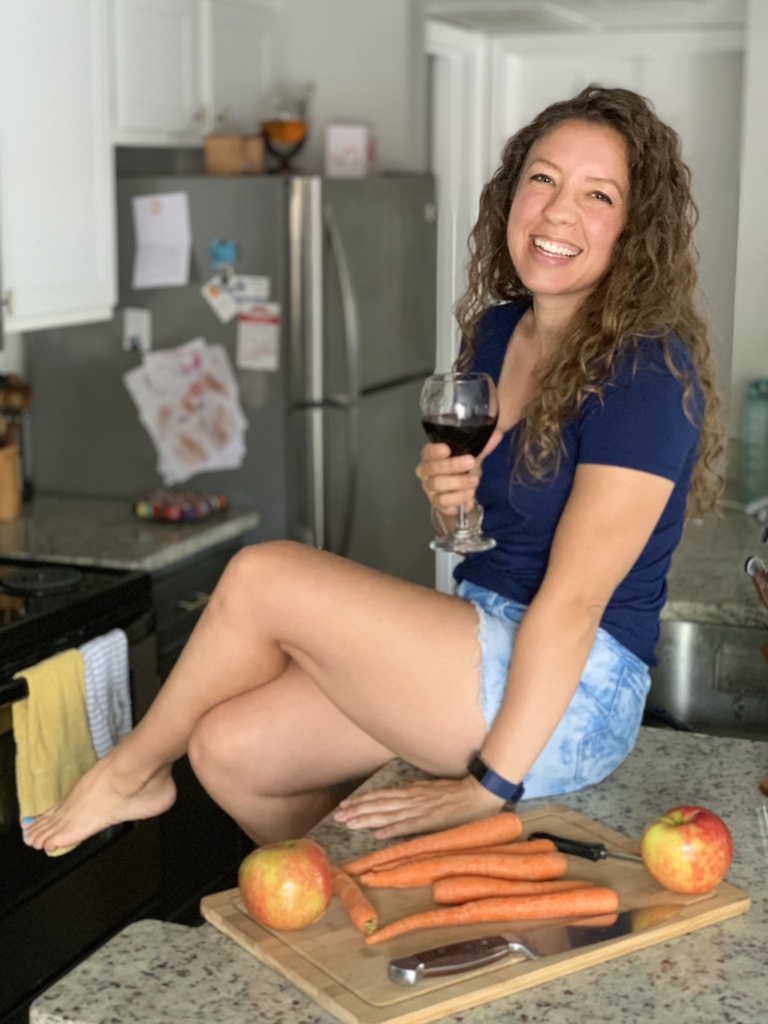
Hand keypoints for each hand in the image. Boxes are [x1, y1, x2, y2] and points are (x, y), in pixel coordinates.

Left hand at [332, 776, 505, 839]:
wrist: (479, 793)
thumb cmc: (458, 792)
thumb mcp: (433, 787)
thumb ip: (418, 791)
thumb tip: (407, 790)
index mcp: (412, 792)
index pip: (382, 796)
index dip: (363, 800)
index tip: (345, 805)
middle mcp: (412, 799)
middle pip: (379, 804)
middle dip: (357, 810)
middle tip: (337, 816)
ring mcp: (420, 809)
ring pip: (388, 814)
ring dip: (367, 819)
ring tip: (349, 824)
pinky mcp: (431, 821)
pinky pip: (408, 826)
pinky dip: (392, 829)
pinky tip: (377, 834)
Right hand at [415, 430, 502, 517]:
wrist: (460, 494)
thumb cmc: (461, 471)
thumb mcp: (472, 458)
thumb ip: (482, 448)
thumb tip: (497, 435)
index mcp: (431, 455)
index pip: (428, 451)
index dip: (435, 451)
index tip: (447, 449)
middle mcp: (426, 471)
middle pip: (433, 467)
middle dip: (453, 465)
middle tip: (471, 462)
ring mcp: (429, 487)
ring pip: (438, 484)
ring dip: (458, 482)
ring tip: (474, 480)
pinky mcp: (435, 502)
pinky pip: (443, 500)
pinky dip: (457, 497)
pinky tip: (469, 493)